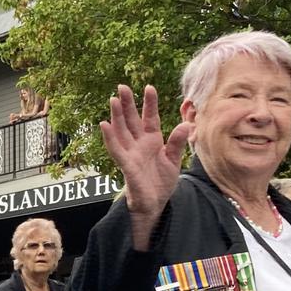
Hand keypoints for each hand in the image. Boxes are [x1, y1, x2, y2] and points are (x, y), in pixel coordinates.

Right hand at [100, 85, 192, 247]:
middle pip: (131, 120)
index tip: (148, 87)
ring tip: (113, 100)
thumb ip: (177, 142)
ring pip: (121, 131)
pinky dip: (109, 137)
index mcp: (152, 140)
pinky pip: (116, 150)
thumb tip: (186, 125)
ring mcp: (131, 154)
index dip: (149, 103)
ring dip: (116, 116)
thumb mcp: (173, 160)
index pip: (149, 117)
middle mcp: (139, 144)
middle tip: (122, 86)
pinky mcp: (126, 165)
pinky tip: (104, 125)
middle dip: (127, 103)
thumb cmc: (162, 182)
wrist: (156, 203)